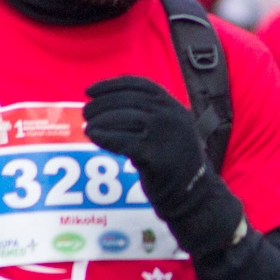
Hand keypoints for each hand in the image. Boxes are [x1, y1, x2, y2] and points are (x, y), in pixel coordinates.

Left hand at [84, 76, 244, 257]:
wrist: (194, 194)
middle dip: (101, 104)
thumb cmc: (175, 163)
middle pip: (128, 100)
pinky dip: (105, 137)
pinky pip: (123, 141)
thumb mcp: (169, 131)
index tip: (90, 91)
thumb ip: (147, 117)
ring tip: (87, 127)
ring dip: (100, 120)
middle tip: (85, 112)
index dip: (111, 85)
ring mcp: (164, 135)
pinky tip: (94, 137)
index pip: (139, 85)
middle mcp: (171, 116)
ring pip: (123, 118)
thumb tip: (106, 108)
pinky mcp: (156, 155)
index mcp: (173, 106)